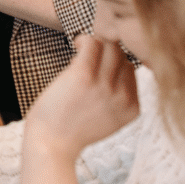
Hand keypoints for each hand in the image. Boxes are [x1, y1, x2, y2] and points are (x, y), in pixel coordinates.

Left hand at [25, 34, 139, 160]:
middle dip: (108, 52)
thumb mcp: (108, 119)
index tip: (101, 64)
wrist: (51, 143)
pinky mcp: (84, 76)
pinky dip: (85, 39)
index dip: (115, 64)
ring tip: (82, 49)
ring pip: (112, 47)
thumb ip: (117, 97)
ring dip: (97, 43)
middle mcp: (123, 97)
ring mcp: (105, 86)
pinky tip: (77, 44)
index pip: (133, 72)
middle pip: (124, 57)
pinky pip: (93, 44)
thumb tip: (113, 66)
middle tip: (91, 54)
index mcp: (132, 108)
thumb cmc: (72, 130)